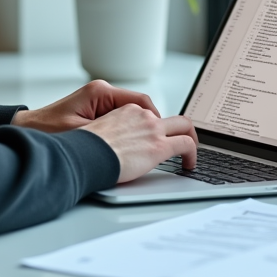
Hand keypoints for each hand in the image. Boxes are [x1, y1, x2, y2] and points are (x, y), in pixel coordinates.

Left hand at [12, 80, 160, 133]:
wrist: (27, 130)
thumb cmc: (47, 131)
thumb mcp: (80, 135)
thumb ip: (107, 135)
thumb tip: (133, 143)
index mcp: (100, 93)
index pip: (141, 102)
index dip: (157, 120)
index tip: (164, 136)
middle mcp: (102, 93)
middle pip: (141, 106)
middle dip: (154, 124)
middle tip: (164, 143)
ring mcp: (100, 101)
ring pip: (134, 113)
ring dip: (142, 128)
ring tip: (148, 147)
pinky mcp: (96, 111)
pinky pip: (122, 118)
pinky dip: (130, 130)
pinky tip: (131, 146)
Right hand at [83, 106, 197, 182]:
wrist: (84, 154)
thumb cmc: (85, 148)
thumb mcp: (98, 132)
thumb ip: (113, 134)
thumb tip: (113, 146)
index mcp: (127, 111)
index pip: (149, 115)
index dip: (156, 127)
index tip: (156, 137)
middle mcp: (142, 116)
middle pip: (170, 117)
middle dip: (181, 128)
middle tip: (183, 140)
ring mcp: (152, 129)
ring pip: (184, 126)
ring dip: (190, 139)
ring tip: (190, 154)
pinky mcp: (159, 146)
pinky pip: (187, 144)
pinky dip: (192, 153)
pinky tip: (189, 164)